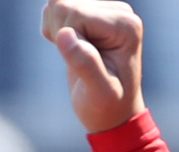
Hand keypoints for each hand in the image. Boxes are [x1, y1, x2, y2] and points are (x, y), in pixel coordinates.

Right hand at [41, 1, 145, 133]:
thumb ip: (85, 63)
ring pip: (58, 3)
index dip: (66, 40)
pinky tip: (69, 48)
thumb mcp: (100, 93)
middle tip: (75, 61)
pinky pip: (56, 7)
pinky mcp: (91, 14)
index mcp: (126, 25)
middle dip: (60, 34)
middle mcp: (119, 12)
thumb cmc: (109, 107)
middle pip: (65, 5)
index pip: (75, 14)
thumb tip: (64, 35)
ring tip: (73, 55)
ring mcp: (105, 11)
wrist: (113, 114)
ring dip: (55, 31)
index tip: (81, 65)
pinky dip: (53, 28)